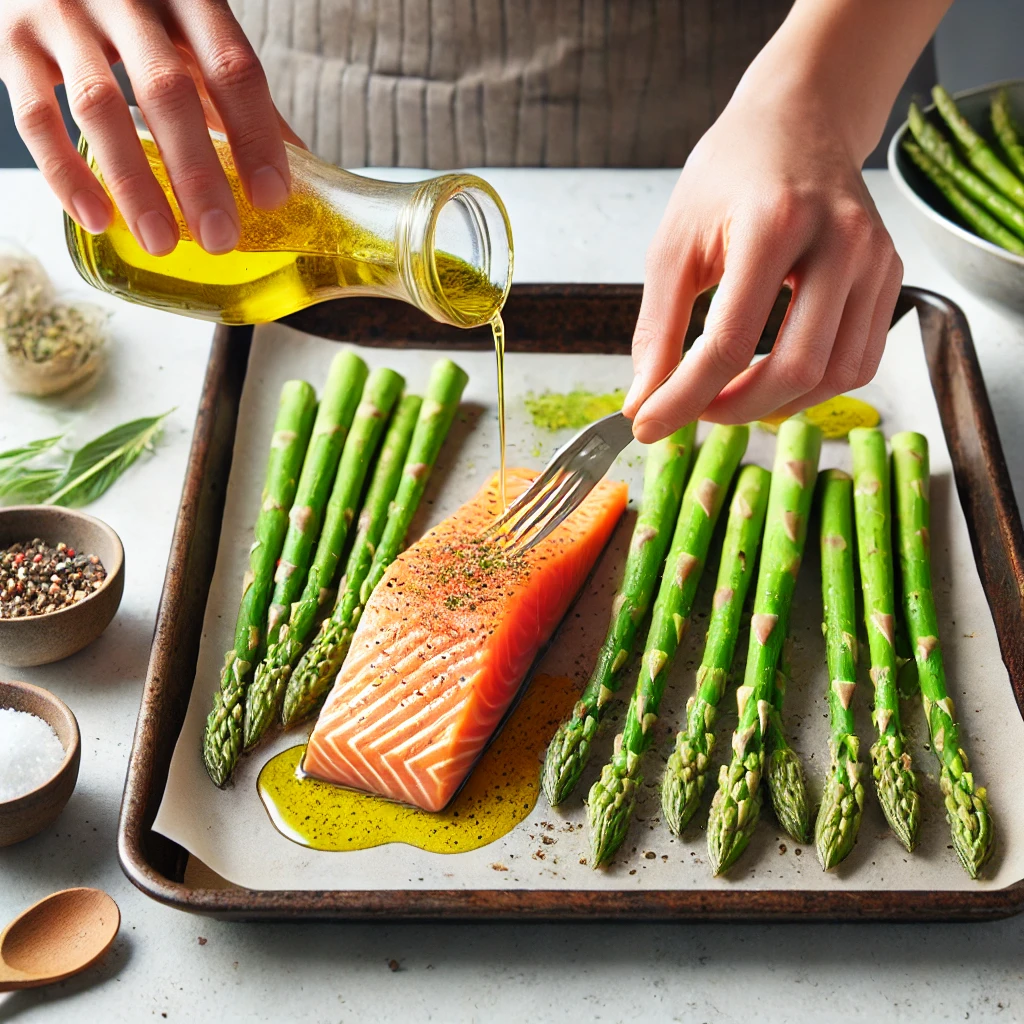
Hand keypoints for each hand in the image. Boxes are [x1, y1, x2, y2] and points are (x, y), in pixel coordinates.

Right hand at [0, 0, 300, 255]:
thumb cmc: (137, 9)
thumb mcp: (191, 32)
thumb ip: (235, 93)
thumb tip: (298, 167)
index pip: (232, 66)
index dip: (255, 136)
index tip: (272, 198)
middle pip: (167, 91)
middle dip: (198, 173)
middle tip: (220, 238)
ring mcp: (60, 13)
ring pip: (98, 106)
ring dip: (134, 184)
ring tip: (162, 243)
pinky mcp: (9, 41)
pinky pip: (34, 116)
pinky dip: (65, 173)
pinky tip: (98, 218)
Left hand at [623, 66, 902, 442]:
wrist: (799, 119)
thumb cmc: (729, 173)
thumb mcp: (674, 243)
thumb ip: (657, 328)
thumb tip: (644, 401)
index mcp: (774, 223)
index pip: (729, 341)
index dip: (683, 398)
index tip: (646, 425)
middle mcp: (840, 240)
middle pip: (795, 368)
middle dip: (735, 410)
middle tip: (691, 413)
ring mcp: (876, 259)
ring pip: (836, 374)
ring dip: (777, 405)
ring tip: (728, 397)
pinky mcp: (891, 275)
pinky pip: (860, 360)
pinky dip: (814, 387)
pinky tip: (772, 379)